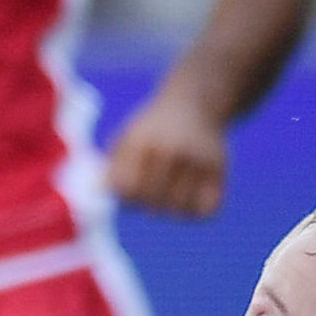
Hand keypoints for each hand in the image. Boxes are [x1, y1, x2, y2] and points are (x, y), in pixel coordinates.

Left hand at [106, 89, 226, 218]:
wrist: (194, 103)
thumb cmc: (152, 129)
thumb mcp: (126, 138)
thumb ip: (112, 166)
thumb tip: (96, 191)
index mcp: (143, 142)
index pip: (128, 189)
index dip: (124, 198)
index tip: (128, 191)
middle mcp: (173, 150)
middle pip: (153, 201)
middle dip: (145, 204)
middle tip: (147, 194)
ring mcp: (199, 160)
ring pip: (180, 209)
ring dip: (170, 210)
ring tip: (166, 196)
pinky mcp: (220, 168)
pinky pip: (207, 210)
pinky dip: (195, 212)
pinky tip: (187, 200)